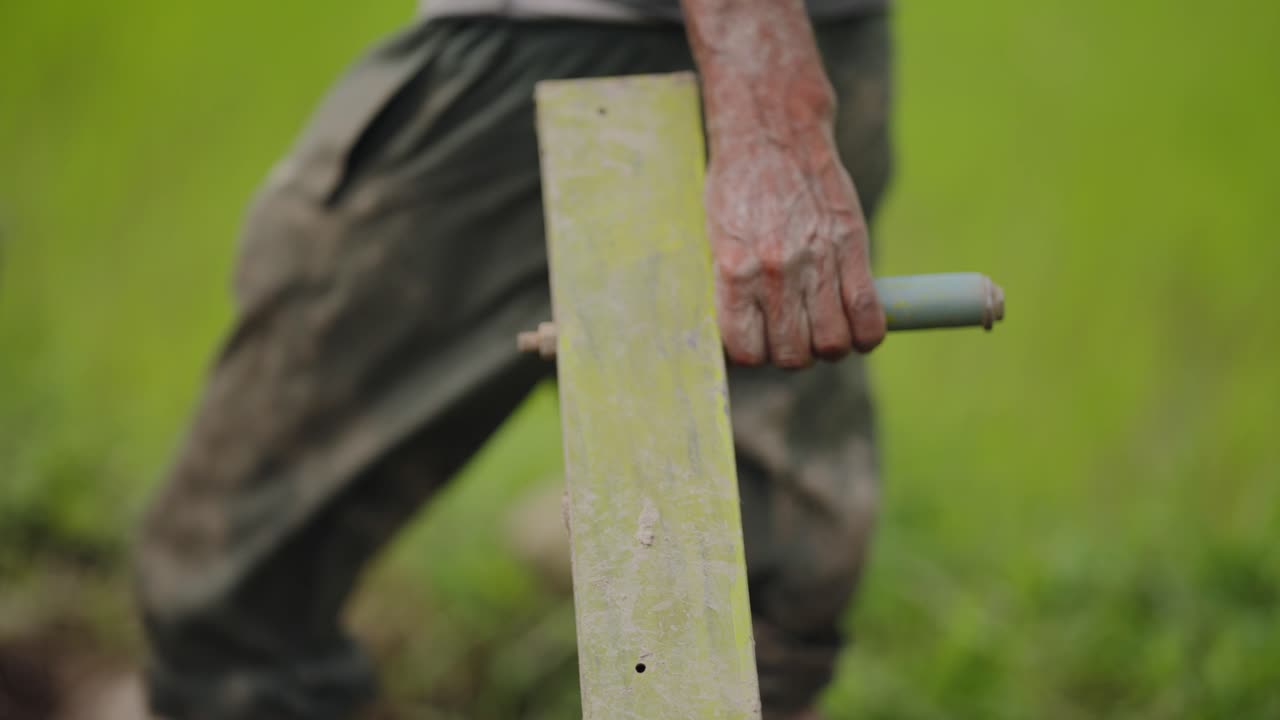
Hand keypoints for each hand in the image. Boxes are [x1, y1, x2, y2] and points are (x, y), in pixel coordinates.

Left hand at [705, 126, 885, 367]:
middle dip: (794, 354)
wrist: (773, 132)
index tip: (760, 342)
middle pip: (792, 355)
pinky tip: (859, 329)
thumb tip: (742, 337)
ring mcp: (816, 260)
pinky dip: (868, 334)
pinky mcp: (851, 245)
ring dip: (830, 347)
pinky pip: (868, 315)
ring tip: (825, 330)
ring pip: (832, 344)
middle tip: (795, 335)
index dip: (755, 353)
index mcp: (734, 271)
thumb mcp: (717, 238)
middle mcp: (774, 271)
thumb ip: (730, 288)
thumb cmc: (737, 187)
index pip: (746, 350)